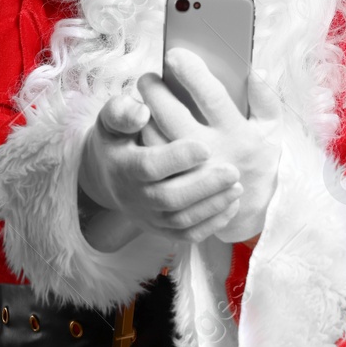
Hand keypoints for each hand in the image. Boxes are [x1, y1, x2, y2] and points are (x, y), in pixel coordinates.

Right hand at [78, 91, 244, 247]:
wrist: (107, 173)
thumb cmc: (118, 137)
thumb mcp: (111, 119)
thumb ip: (122, 111)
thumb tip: (142, 112)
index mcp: (123, 166)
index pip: (149, 166)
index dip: (177, 158)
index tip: (206, 147)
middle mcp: (134, 196)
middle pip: (169, 198)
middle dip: (204, 187)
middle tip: (233, 171)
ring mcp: (147, 216)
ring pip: (181, 220)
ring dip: (212, 206)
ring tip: (237, 187)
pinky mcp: (160, 229)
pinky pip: (186, 235)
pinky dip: (211, 224)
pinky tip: (232, 205)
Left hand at [135, 48, 283, 245]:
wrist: (249, 210)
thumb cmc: (258, 160)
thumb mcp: (271, 130)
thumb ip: (266, 100)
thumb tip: (257, 71)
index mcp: (238, 134)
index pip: (211, 96)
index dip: (191, 73)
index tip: (175, 55)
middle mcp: (213, 153)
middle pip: (173, 116)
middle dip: (156, 92)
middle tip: (147, 78)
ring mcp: (192, 174)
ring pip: (157, 139)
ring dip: (146, 115)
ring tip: (144, 97)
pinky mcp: (177, 188)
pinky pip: (152, 162)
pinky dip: (145, 140)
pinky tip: (144, 125)